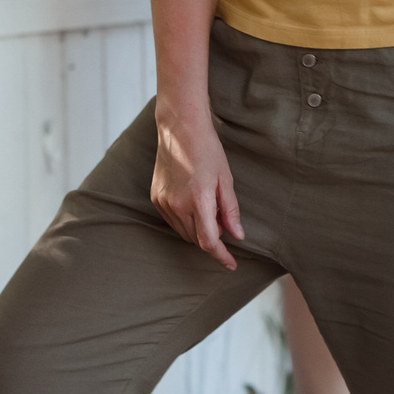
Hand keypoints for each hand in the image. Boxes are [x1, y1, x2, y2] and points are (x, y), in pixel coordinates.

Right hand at [151, 100, 242, 268]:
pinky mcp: (156, 198)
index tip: (231, 264)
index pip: (209, 241)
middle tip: (222, 217)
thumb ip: (230, 210)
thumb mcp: (225, 179)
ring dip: (198, 229)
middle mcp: (177, 205)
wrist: (180, 129)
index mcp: (198, 200)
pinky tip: (193, 203)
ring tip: (208, 206)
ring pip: (184, 232)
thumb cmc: (207, 150)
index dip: (221, 256)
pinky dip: (186, 220)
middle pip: (196, 239)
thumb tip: (237, 236)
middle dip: (212, 237)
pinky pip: (173, 221)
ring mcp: (164, 202)